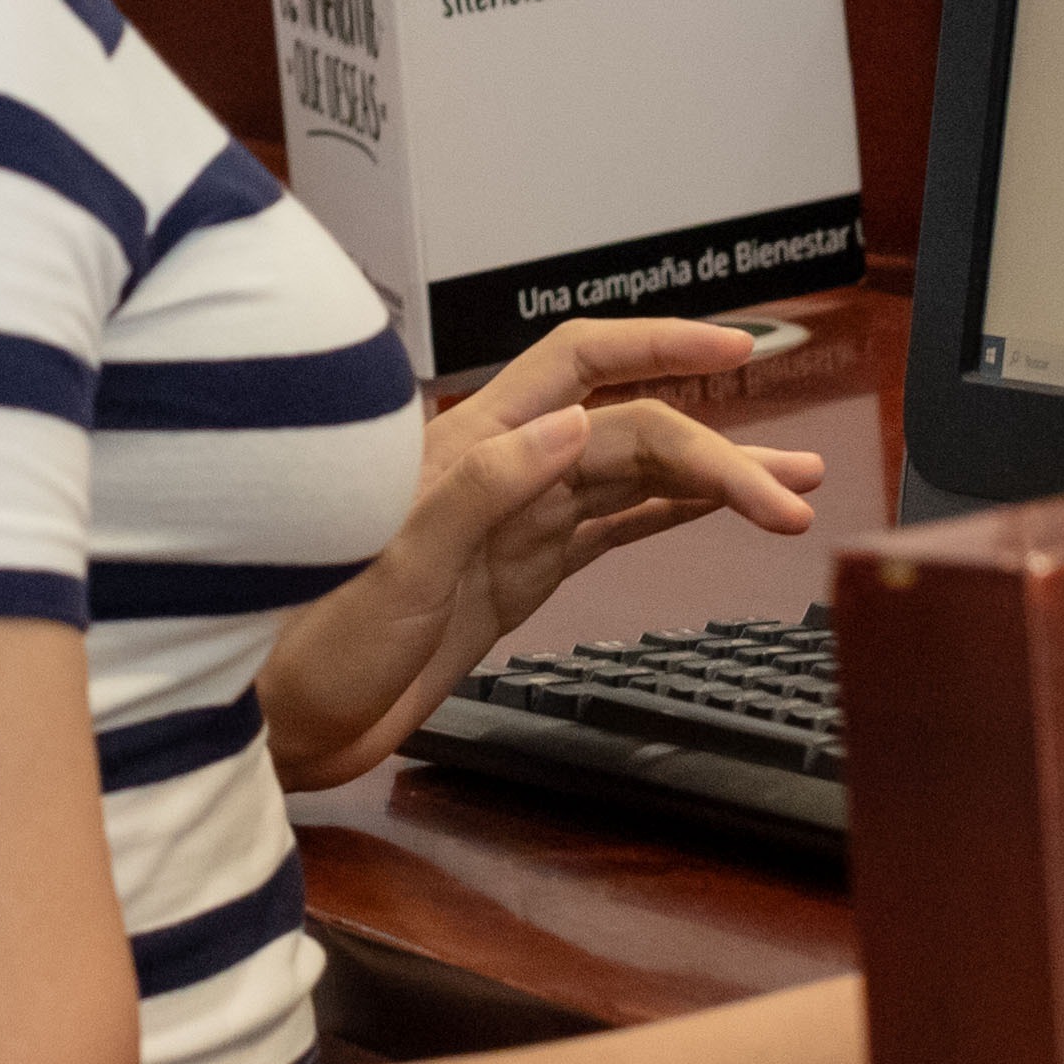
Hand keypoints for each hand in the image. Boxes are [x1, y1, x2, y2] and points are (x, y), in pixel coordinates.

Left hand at [251, 321, 824, 789]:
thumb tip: (566, 426)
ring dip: (709, 479)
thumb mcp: (391, 566)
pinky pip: (605, 531)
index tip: (736, 350)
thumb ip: (477, 492)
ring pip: (628, 480)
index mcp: (466, 449)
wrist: (270, 719)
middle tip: (793, 491)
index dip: (658, 345)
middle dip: (715, 449)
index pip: (578, 365)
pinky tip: (714, 513)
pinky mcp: (511, 578)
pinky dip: (666, 518)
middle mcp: (495, 474)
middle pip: (626, 432)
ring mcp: (509, 526)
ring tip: (792, 488)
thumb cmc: (306, 641)